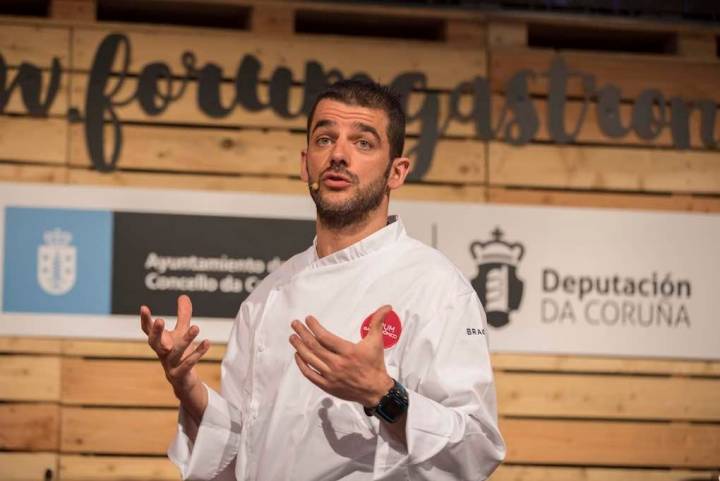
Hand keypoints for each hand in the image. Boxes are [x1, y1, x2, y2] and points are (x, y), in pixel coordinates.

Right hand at [140, 295, 209, 419]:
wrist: (183, 380)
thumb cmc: (179, 353)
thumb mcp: (181, 333)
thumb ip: (183, 316)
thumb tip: (183, 296)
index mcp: (159, 342)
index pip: (148, 330)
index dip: (145, 320)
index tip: (143, 307)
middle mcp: (161, 353)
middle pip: (154, 342)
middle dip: (157, 332)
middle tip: (160, 320)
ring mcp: (169, 364)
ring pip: (176, 352)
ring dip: (186, 340)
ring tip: (196, 327)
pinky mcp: (180, 374)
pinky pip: (188, 363)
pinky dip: (198, 353)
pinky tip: (207, 342)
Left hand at [290, 305, 393, 406]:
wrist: (375, 390)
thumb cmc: (375, 364)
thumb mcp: (376, 341)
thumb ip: (378, 322)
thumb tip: (387, 306)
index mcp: (348, 352)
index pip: (325, 337)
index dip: (314, 327)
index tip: (308, 319)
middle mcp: (337, 363)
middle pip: (314, 346)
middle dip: (302, 333)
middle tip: (295, 324)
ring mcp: (330, 376)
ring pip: (310, 359)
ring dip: (299, 347)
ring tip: (293, 337)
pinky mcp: (327, 385)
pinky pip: (310, 374)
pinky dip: (302, 364)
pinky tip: (297, 355)